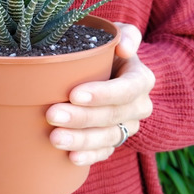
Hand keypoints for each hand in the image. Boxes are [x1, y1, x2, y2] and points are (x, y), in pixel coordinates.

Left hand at [46, 22, 154, 165]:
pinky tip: (70, 159)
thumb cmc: (104, 49)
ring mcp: (127, 127)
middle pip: (112, 116)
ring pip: (107, 138)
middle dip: (82, 118)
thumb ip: (125, 34)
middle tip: (52, 115)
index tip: (74, 94)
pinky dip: (88, 156)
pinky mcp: (114, 141)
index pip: (127, 89)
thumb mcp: (115, 34)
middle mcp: (138, 106)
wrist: (104, 70)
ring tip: (55, 139)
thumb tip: (125, 47)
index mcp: (140, 79)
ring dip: (81, 140)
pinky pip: (104, 153)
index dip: (103, 94)